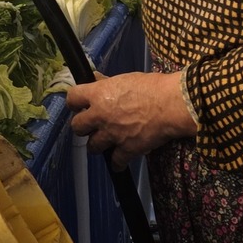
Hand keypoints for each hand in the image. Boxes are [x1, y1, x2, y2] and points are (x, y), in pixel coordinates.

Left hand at [65, 70, 196, 167]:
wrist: (170, 104)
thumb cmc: (151, 87)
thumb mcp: (125, 79)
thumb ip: (107, 82)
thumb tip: (95, 79)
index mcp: (98, 95)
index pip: (72, 98)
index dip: (74, 102)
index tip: (79, 105)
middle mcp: (100, 116)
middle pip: (77, 127)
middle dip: (83, 127)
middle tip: (91, 125)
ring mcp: (112, 135)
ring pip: (92, 147)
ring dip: (97, 145)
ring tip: (105, 142)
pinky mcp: (126, 150)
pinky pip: (115, 162)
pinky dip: (118, 163)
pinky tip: (120, 161)